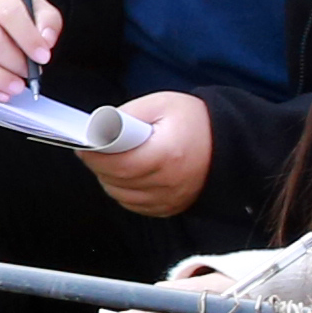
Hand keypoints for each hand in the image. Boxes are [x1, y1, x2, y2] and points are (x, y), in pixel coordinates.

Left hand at [80, 90, 215, 220]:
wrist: (228, 143)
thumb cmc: (192, 120)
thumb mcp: (160, 104)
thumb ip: (126, 116)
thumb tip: (95, 129)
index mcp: (166, 154)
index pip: (118, 163)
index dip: (95, 156)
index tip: (83, 145)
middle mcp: (168, 182)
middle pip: (117, 181)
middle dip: (98, 166)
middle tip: (91, 151)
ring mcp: (170, 199)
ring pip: (122, 196)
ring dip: (109, 179)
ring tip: (107, 161)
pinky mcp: (170, 208)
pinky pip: (135, 205)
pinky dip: (123, 191)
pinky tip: (123, 175)